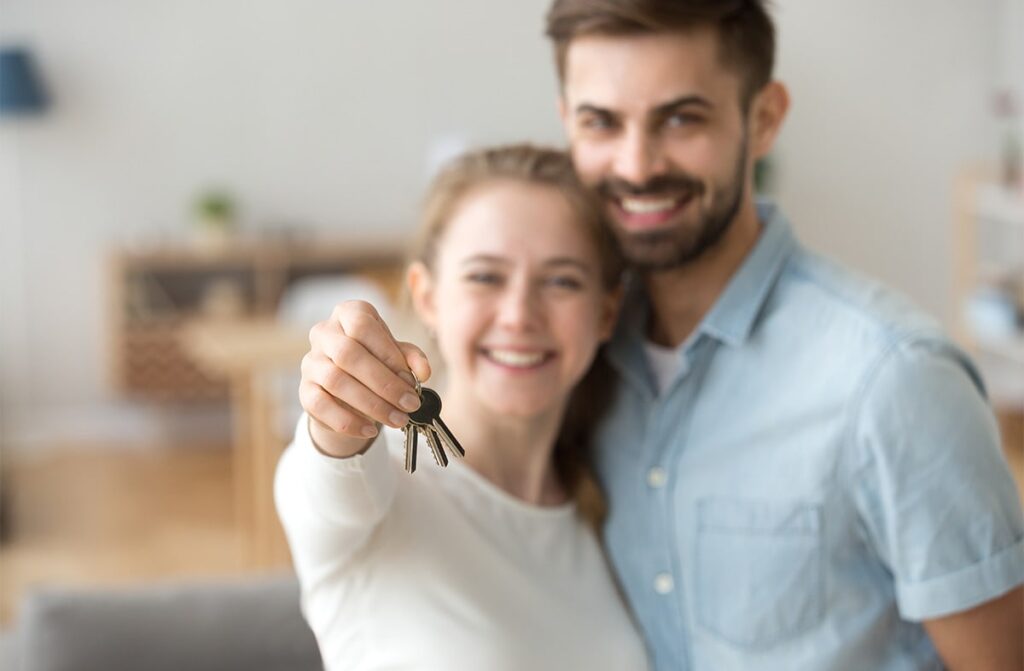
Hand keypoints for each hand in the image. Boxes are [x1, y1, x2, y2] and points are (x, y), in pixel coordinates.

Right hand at [299, 300, 430, 457]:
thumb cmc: (376, 361)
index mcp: (348, 314)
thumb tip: (423, 372)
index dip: (388, 352)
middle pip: (349, 354)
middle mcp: (324, 333)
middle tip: (410, 404)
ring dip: (371, 404)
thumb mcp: (397, 354)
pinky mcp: (305, 390)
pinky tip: (370, 429)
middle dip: (384, 383)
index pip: (362, 326)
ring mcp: (311, 362)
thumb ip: (412, 358)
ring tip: (397, 419)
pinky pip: (321, 406)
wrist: (349, 388)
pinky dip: (348, 421)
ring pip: (335, 381)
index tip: (411, 378)